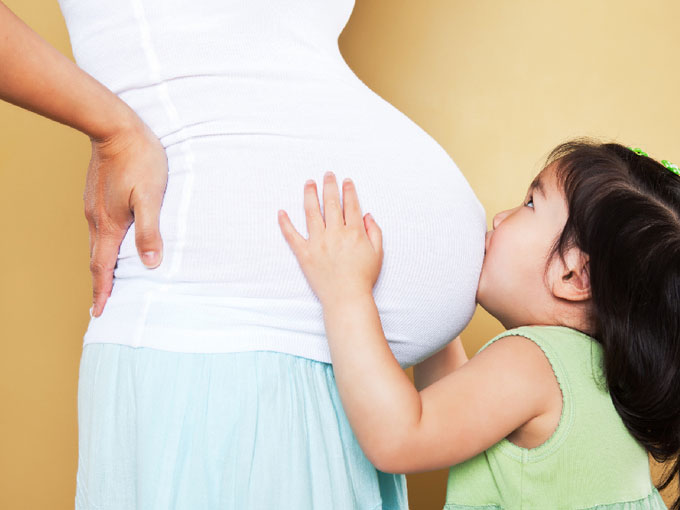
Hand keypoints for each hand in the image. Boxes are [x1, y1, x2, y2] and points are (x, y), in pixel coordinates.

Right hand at [84, 119, 167, 316]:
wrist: (115, 126)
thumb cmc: (140, 160)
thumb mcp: (151, 197)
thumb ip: (150, 230)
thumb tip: (151, 263)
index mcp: (109, 224)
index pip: (103, 267)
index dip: (103, 291)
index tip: (99, 312)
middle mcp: (97, 219)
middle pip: (96, 259)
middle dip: (100, 283)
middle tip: (103, 303)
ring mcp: (94, 206)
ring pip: (98, 243)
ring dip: (102, 264)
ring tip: (109, 278)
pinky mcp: (97, 195)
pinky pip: (100, 228)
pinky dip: (105, 244)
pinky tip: (114, 242)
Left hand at [277, 171, 382, 305]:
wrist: (346, 298)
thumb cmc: (363, 277)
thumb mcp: (378, 253)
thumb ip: (375, 231)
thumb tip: (367, 215)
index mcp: (354, 232)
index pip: (350, 205)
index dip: (348, 190)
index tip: (346, 181)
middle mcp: (335, 233)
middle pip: (331, 203)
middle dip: (329, 186)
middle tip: (327, 174)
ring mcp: (318, 242)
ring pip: (312, 212)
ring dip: (310, 195)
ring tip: (309, 183)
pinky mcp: (304, 253)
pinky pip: (292, 235)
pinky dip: (285, 223)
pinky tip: (281, 212)